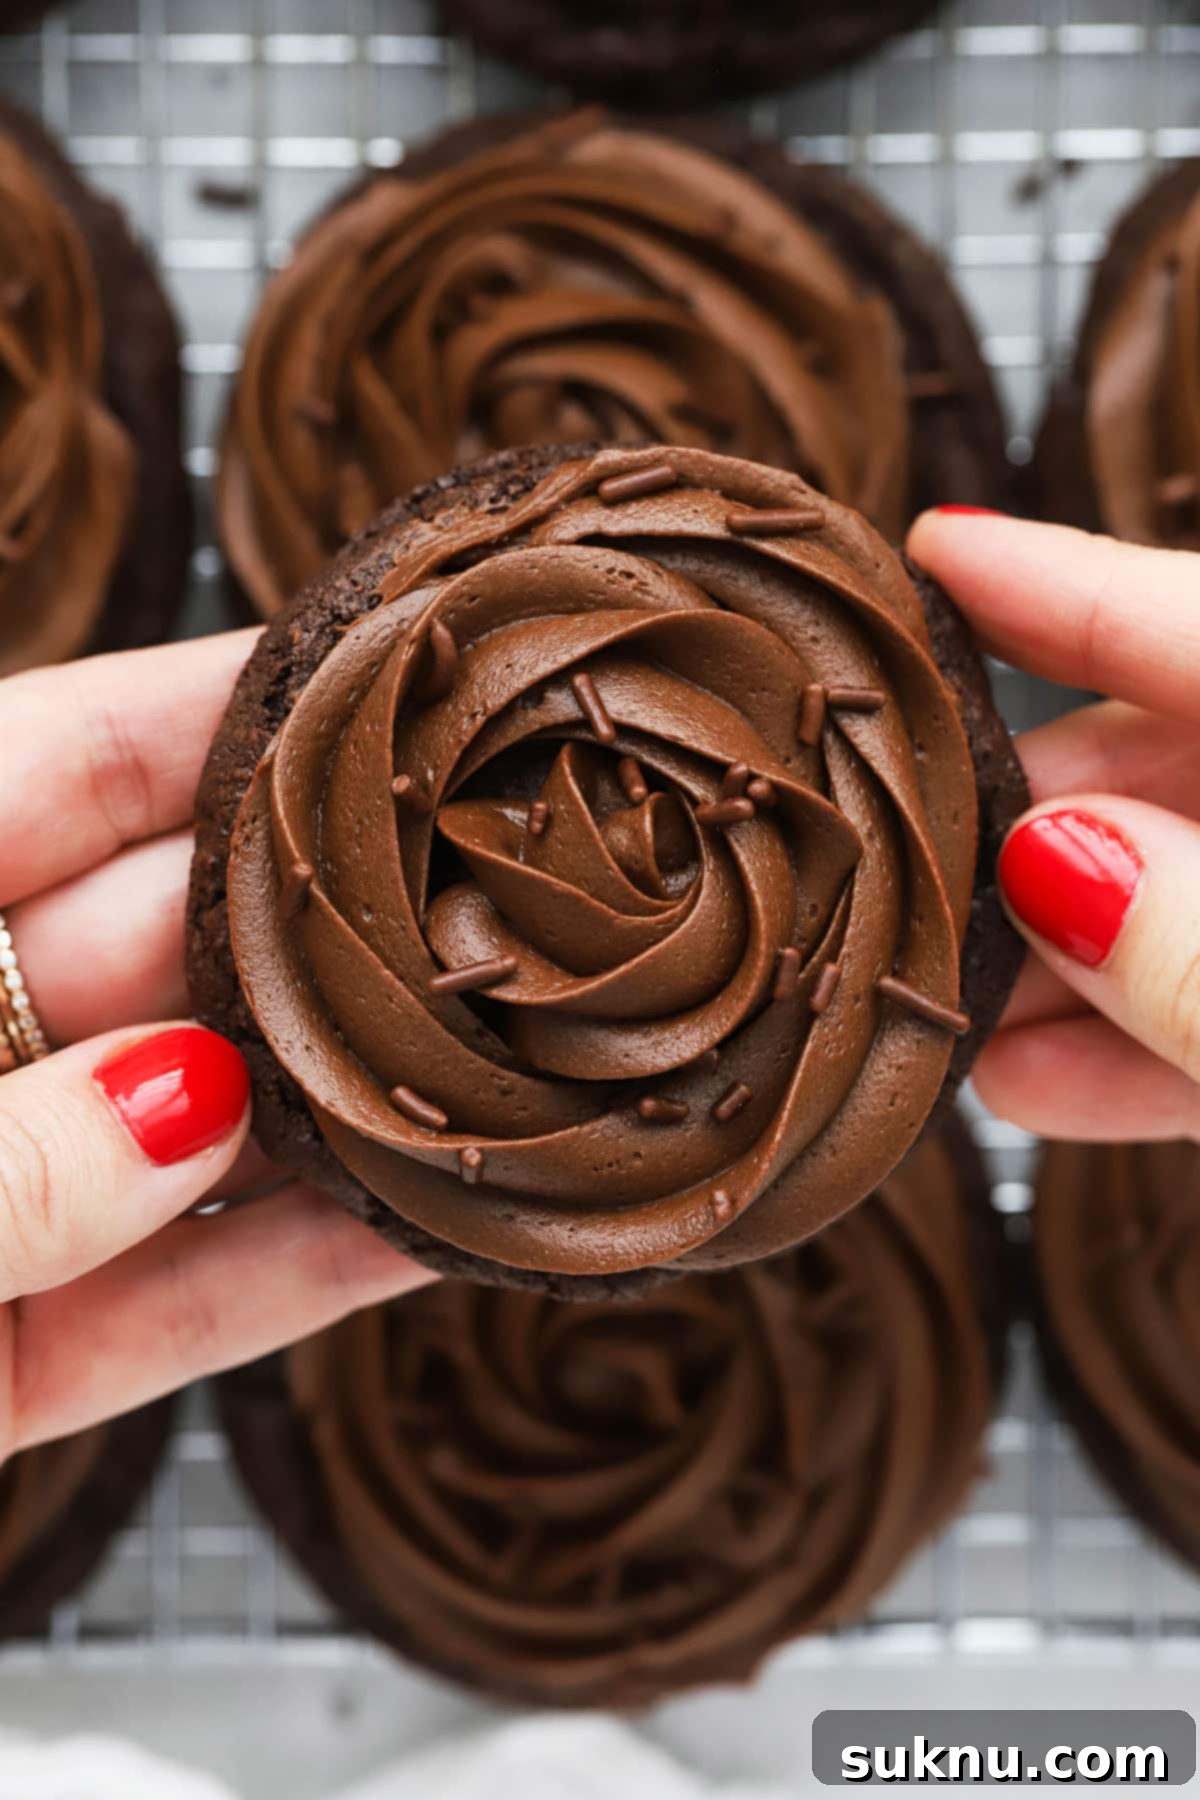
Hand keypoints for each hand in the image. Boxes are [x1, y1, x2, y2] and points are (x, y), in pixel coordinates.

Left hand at [0, 634, 431, 1455]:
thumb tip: (188, 1105)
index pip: (58, 767)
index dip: (225, 713)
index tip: (384, 679)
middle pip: (155, 948)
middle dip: (324, 923)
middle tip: (500, 889)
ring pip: (183, 1140)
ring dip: (340, 1112)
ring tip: (508, 1062)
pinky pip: (154, 1314)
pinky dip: (281, 1282)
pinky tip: (417, 1232)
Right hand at [908, 508, 1199, 1142]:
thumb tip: (1059, 866)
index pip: (1197, 626)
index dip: (1058, 584)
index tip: (937, 552)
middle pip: (1166, 771)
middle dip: (1025, 829)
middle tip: (898, 876)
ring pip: (1182, 900)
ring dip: (1056, 962)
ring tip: (942, 1013)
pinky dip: (1133, 1043)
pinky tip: (1034, 1080)